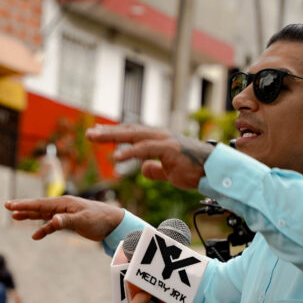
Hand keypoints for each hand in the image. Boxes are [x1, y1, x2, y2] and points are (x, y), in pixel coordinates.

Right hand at [5, 195, 123, 241]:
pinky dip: (44, 229)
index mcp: (63, 203)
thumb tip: (51, 221)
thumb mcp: (82, 220)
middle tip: (7, 206)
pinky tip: (35, 236)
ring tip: (15, 217)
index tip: (9, 204)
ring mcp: (64, 213)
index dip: (24, 204)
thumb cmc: (99, 218)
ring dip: (30, 216)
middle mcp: (61, 206)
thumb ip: (66, 221)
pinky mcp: (68, 221)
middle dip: (23, 207)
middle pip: (38, 207)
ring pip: (43, 214)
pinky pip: (52, 225)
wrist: (112, 222)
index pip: (39, 203)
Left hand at [85, 124, 214, 189]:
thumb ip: (155, 169)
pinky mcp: (168, 149)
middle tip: (89, 134)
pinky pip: (145, 150)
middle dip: (107, 132)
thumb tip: (143, 169)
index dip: (114, 133)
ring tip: (95, 138)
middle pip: (128, 131)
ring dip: (113, 137)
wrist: (213, 171)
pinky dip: (130, 152)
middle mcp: (159, 136)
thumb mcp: (169, 171)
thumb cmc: (194, 170)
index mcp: (158, 139)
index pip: (131, 133)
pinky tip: (117, 158)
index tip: (97, 134)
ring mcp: (164, 140)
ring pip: (133, 135)